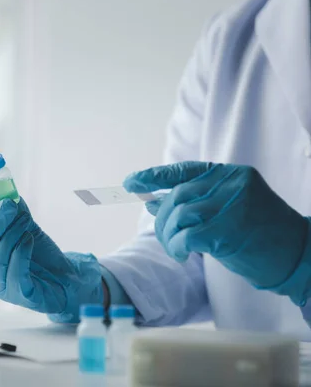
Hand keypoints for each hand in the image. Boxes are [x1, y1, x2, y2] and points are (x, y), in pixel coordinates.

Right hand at [0, 194, 103, 319]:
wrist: (63, 276)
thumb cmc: (38, 253)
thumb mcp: (24, 226)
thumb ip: (14, 211)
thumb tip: (6, 192)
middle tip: (9, 204)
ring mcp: (0, 287)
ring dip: (10, 235)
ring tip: (25, 221)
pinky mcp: (19, 295)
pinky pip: (14, 272)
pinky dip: (20, 252)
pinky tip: (29, 239)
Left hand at [123, 161, 310, 301]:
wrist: (298, 256)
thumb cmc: (259, 235)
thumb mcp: (226, 210)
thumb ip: (195, 202)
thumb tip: (154, 201)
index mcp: (231, 174)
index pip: (184, 170)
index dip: (154, 176)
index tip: (131, 183)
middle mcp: (232, 184)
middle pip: (178, 195)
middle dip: (162, 218)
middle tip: (164, 236)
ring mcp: (232, 205)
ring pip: (179, 215)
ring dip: (168, 235)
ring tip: (175, 248)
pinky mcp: (228, 230)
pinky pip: (185, 236)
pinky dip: (176, 246)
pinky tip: (181, 254)